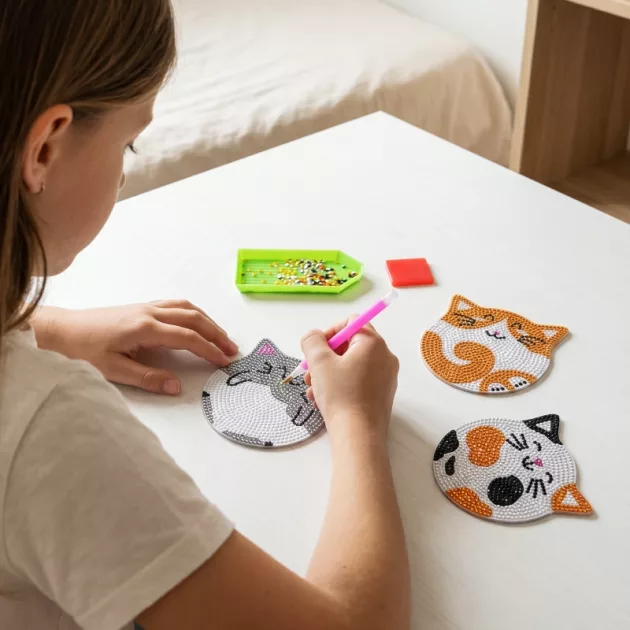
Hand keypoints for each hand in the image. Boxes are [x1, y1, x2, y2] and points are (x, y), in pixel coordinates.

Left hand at [32, 300, 237, 394]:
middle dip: (216, 333)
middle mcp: (150, 313)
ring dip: (208, 321)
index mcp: (145, 328)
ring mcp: (147, 307)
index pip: (187, 337)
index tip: (224, 361)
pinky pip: (176, 305)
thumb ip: (147, 378)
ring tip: (221, 336)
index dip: (208, 349)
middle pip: (194, 318)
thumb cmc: (83, 349)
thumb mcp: (112, 369)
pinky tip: (198, 321)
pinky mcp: (142, 307)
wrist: (62, 330)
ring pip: (187, 308)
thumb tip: (175, 386)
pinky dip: (194, 313)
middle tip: (232, 349)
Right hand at [301, 321, 398, 440]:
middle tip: (310, 372)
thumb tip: (313, 336)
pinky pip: (358, 381)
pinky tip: (323, 400)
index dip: (330, 332)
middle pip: (349, 345)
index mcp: (373, 343)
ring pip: (351, 365)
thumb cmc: (341, 394)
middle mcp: (385, 357)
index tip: (316, 350)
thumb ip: (312, 341)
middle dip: (325, 357)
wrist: (358, 435)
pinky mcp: (382, 395)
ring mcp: (386, 377)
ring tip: (313, 389)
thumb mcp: (319, 362)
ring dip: (328, 373)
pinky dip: (340, 385)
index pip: (351, 323)